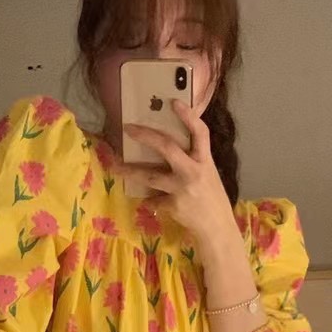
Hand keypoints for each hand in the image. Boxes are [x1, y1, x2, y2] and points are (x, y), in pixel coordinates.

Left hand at [120, 100, 236, 243]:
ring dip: (130, 171)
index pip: (200, 132)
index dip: (188, 116)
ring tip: (114, 166)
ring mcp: (182, 189)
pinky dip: (150, 200)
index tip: (173, 102)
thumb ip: (193, 161)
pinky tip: (148, 202)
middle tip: (128, 128)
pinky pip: (154, 200)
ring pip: (150, 176)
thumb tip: (169, 149)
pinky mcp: (173, 205)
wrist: (217, 229)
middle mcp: (193, 171)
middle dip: (145, 135)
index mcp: (205, 160)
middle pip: (167, 147)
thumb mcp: (208, 174)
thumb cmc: (212, 199)